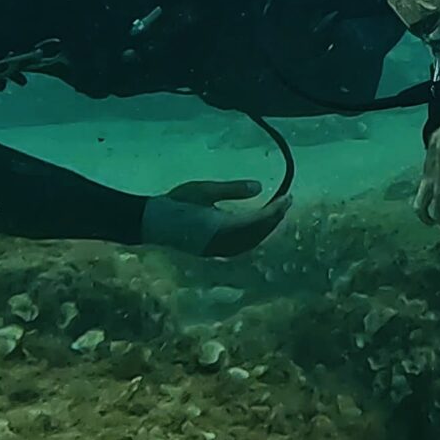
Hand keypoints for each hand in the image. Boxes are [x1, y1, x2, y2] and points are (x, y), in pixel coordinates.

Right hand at [140, 178, 289, 258]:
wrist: (151, 222)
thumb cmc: (176, 202)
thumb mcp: (204, 190)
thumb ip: (232, 190)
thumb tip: (260, 186)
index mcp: (219, 227)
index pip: (256, 221)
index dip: (275, 210)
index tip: (288, 197)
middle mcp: (221, 243)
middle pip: (257, 234)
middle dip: (274, 219)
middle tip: (286, 202)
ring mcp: (216, 250)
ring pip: (250, 243)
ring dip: (265, 229)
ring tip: (276, 213)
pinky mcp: (212, 252)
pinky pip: (241, 247)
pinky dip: (253, 237)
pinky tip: (256, 227)